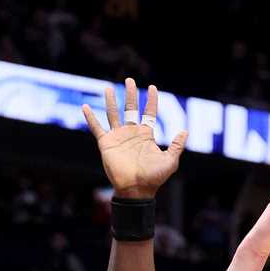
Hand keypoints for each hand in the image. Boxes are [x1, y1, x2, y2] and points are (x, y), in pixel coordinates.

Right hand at [82, 78, 187, 198]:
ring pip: (113, 114)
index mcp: (146, 135)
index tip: (152, 87)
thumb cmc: (154, 178)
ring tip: (109, 88)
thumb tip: (184, 131)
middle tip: (129, 80)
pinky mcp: (106, 143)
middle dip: (131, 94)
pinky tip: (85, 107)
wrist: (136, 190)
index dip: (151, 100)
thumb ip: (176, 146)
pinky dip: (90, 118)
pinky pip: (96, 128)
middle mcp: (131, 133)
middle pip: (130, 108)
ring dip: (111, 101)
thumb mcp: (170, 161)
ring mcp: (118, 137)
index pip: (149, 112)